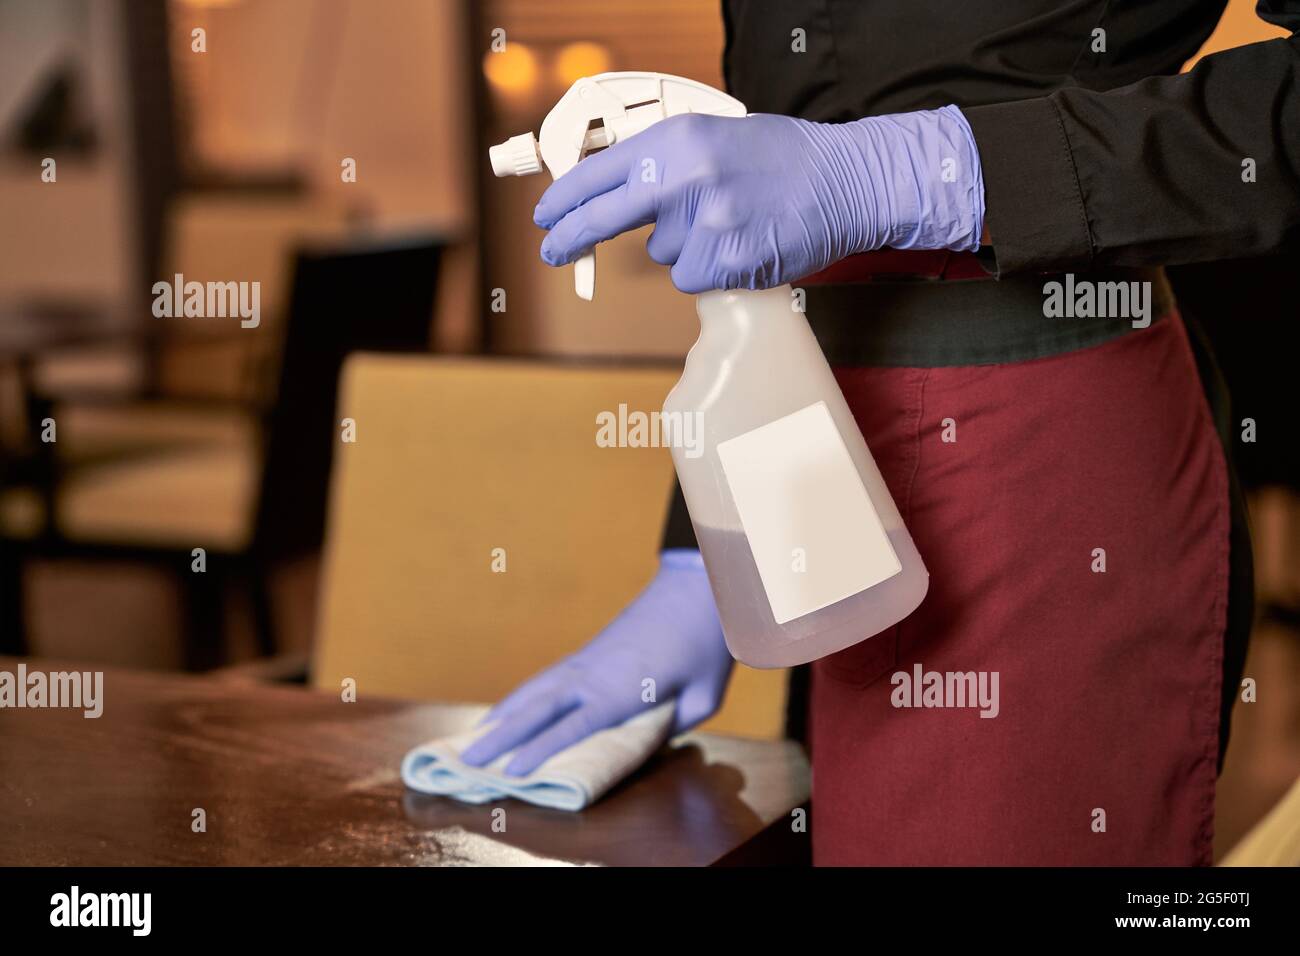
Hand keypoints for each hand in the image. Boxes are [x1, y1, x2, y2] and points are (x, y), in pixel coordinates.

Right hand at [460, 550, 732, 776]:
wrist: (699, 587)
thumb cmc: (707, 644)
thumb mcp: (703, 696)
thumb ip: (671, 725)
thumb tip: (644, 741)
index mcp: (621, 687)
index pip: (573, 726)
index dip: (541, 750)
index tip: (512, 772)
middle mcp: (594, 672)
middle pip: (538, 707)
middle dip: (502, 736)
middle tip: (469, 759)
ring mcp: (588, 658)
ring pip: (536, 689)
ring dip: (504, 714)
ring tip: (475, 738)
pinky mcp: (590, 651)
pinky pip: (547, 678)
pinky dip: (522, 696)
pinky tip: (510, 709)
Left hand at [534, 105, 984, 292]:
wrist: (845, 183)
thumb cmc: (783, 159)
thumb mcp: (714, 138)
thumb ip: (664, 162)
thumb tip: (612, 192)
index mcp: (678, 140)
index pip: (600, 172)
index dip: (565, 198)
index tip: (547, 214)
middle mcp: (684, 179)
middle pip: (605, 218)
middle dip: (572, 237)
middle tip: (553, 250)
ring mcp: (703, 226)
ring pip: (664, 255)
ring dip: (684, 247)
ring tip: (730, 222)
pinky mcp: (724, 264)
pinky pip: (694, 278)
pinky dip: (711, 269)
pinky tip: (741, 244)